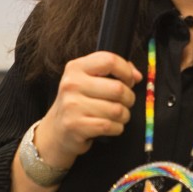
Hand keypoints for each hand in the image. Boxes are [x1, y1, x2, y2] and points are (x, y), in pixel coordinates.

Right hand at [36, 52, 141, 169]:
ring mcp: (72, 105)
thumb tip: (136, 76)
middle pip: (118, 88)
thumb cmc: (78, 103)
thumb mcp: (88, 81)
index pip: (110, 60)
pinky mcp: (76, 126)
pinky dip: (116, 128)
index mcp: (76, 67)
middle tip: (124, 103)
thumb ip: (112, 72)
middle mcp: (72, 84)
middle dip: (129, 99)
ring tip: (116, 116)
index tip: (129, 81)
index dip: (126, 71)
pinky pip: (110, 126)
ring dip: (123, 116)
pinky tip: (110, 126)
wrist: (56, 131)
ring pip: (117, 110)